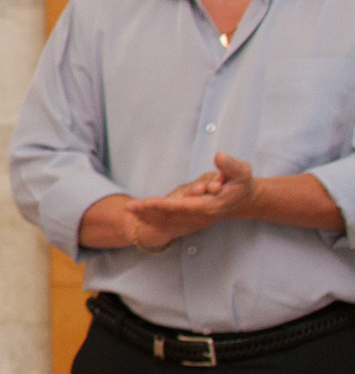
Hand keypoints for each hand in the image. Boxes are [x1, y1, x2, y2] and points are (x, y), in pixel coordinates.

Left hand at [124, 153, 256, 244]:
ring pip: (168, 217)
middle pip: (171, 214)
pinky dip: (155, 214)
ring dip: (148, 214)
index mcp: (210, 206)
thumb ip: (230, 166)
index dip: (164, 205)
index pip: (183, 206)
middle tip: (129, 207)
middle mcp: (200, 214)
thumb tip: (218, 156)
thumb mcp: (242, 172)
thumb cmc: (242, 183)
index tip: (147, 202)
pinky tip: (140, 212)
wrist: (245, 198)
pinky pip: (170, 216)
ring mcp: (196, 217)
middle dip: (149, 212)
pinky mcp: (192, 214)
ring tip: (129, 209)